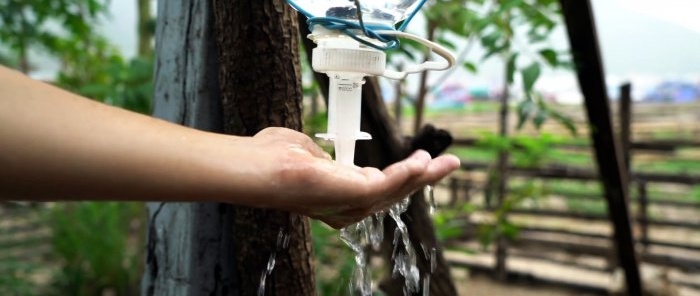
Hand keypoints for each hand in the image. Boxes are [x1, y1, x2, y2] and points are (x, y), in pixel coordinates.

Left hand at [243, 128, 459, 227]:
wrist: (261, 168)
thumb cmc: (274, 159)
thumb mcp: (310, 156)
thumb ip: (328, 160)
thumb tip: (333, 158)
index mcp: (339, 198)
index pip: (379, 188)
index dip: (402, 176)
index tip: (420, 161)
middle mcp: (348, 207)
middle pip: (396, 191)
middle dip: (424, 178)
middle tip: (448, 163)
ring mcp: (352, 204)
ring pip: (398, 189)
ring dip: (423, 175)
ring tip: (444, 162)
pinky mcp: (355, 195)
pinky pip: (389, 183)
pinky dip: (407, 171)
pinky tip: (422, 161)